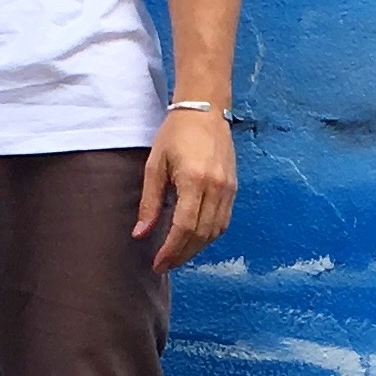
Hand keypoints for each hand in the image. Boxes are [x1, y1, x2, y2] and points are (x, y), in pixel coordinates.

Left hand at [136, 105, 236, 272]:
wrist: (205, 109)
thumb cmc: (175, 134)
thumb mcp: (155, 165)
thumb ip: (149, 202)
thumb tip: (140, 234)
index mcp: (194, 180)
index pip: (184, 227)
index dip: (170, 250)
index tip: (157, 263)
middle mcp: (216, 187)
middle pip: (201, 234)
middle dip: (182, 255)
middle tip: (164, 265)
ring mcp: (229, 188)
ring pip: (215, 231)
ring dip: (196, 248)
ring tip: (177, 255)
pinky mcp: (234, 187)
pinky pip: (223, 221)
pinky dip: (209, 235)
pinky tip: (194, 239)